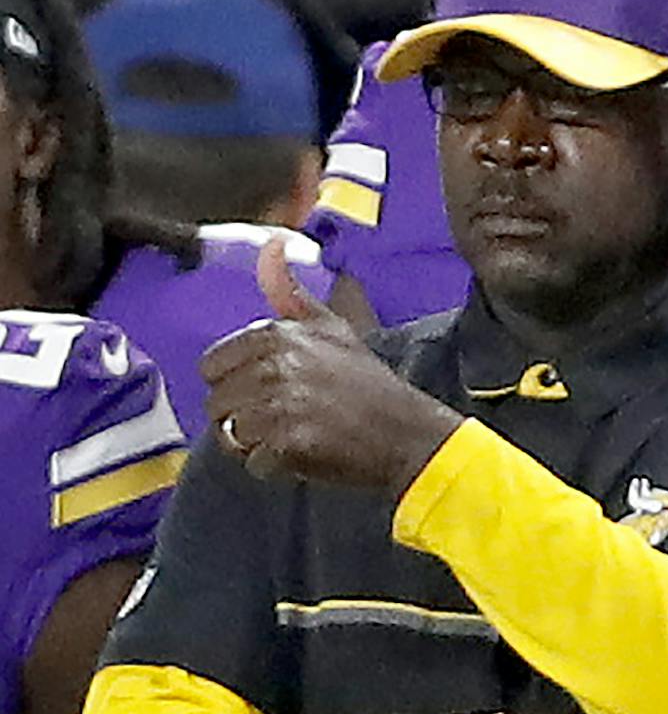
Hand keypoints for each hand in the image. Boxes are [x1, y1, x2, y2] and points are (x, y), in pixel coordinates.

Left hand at [200, 238, 463, 491]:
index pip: (212, 367)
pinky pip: (255, 464)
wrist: (409, 435)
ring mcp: (281, 405)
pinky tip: (306, 456)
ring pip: (232, 436)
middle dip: (245, 419)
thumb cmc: (370, 387)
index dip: (237, 386)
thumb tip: (270, 245)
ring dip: (258, 445)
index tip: (272, 394)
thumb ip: (290, 294)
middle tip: (287, 421)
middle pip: (217, 405)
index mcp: (276, 335)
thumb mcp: (334, 329)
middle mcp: (274, 366)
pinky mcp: (290, 443)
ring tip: (295, 439)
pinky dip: (277, 468)